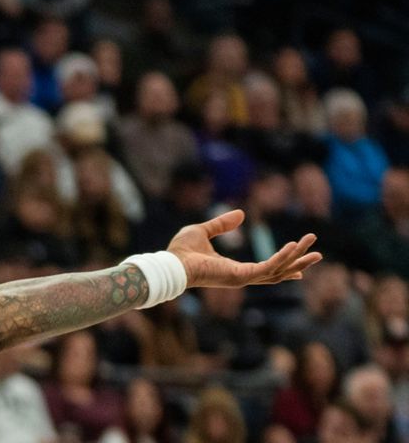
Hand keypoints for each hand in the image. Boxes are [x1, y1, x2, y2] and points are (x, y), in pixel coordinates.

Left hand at [167, 209, 320, 287]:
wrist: (171, 263)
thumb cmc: (181, 250)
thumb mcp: (204, 230)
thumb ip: (222, 224)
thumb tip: (241, 214)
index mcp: (233, 269)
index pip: (264, 270)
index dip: (282, 267)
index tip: (299, 270)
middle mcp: (241, 277)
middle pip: (278, 272)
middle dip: (298, 262)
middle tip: (319, 253)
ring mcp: (242, 278)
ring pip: (278, 270)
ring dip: (298, 259)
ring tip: (317, 249)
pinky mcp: (241, 276)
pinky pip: (268, 267)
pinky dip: (282, 257)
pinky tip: (294, 246)